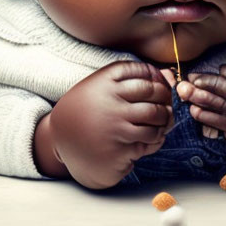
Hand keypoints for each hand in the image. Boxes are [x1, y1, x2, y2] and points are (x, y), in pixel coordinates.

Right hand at [45, 61, 172, 188]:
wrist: (60, 144)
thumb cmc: (84, 112)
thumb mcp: (96, 87)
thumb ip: (125, 78)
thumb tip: (165, 74)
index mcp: (103, 84)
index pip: (142, 74)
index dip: (156, 79)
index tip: (158, 86)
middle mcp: (109, 104)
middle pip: (152, 94)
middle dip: (164, 99)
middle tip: (165, 104)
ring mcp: (115, 128)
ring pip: (155, 118)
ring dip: (164, 120)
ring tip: (161, 122)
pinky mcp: (120, 151)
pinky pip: (150, 141)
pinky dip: (157, 139)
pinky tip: (152, 138)